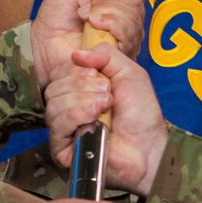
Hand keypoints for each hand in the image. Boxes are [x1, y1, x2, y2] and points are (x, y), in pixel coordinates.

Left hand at [31, 0, 146, 87]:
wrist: (44, 41)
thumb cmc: (57, 15)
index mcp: (120, 3)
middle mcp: (128, 21)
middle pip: (135, 0)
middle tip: (83, 2)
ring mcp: (127, 40)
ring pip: (132, 15)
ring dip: (103, 8)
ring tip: (83, 15)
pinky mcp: (122, 55)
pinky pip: (127, 33)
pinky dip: (109, 22)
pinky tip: (92, 24)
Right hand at [44, 45, 167, 196]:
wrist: (147, 145)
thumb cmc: (141, 114)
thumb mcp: (129, 73)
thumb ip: (106, 55)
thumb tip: (76, 54)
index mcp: (79, 91)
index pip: (60, 73)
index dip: (77, 70)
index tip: (100, 77)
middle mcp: (68, 109)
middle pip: (54, 87)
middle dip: (83, 85)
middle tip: (108, 95)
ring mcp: (64, 129)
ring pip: (53, 103)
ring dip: (82, 100)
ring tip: (105, 106)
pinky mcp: (62, 148)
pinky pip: (57, 124)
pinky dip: (76, 115)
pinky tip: (95, 117)